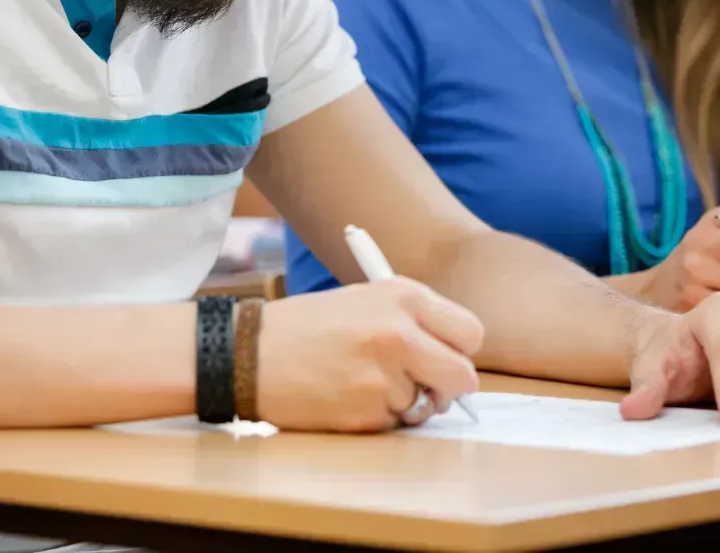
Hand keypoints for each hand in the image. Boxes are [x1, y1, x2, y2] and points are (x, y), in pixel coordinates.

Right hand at [256, 277, 483, 431]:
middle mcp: (400, 333)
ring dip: (407, 403)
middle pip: (463, 376)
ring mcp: (383, 375)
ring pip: (428, 404)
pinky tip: (348, 397)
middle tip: (426, 386)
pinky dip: (380, 417)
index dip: (461, 351)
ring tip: (364, 382)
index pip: (471, 333)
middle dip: (448, 387)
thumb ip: (415, 320)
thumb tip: (458, 355)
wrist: (249, 353)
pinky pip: (396, 423)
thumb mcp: (367, 299)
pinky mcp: (366, 411)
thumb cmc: (309, 326)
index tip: (447, 358)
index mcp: (404, 296)